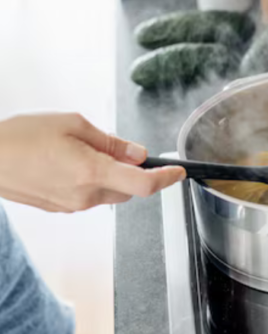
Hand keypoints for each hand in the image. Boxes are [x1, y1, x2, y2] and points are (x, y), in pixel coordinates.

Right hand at [0, 113, 185, 212]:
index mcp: (92, 172)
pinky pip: (90, 196)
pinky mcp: (60, 208)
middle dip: (134, 171)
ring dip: (112, 176)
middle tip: (119, 149)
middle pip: (129, 189)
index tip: (179, 171)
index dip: (166, 178)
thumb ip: (111, 143)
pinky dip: (93, 181)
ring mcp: (72, 206)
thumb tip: (138, 153)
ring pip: (110, 193)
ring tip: (85, 151)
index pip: (144, 184)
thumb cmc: (23, 136)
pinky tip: (71, 163)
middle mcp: (85, 195)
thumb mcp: (74, 125)